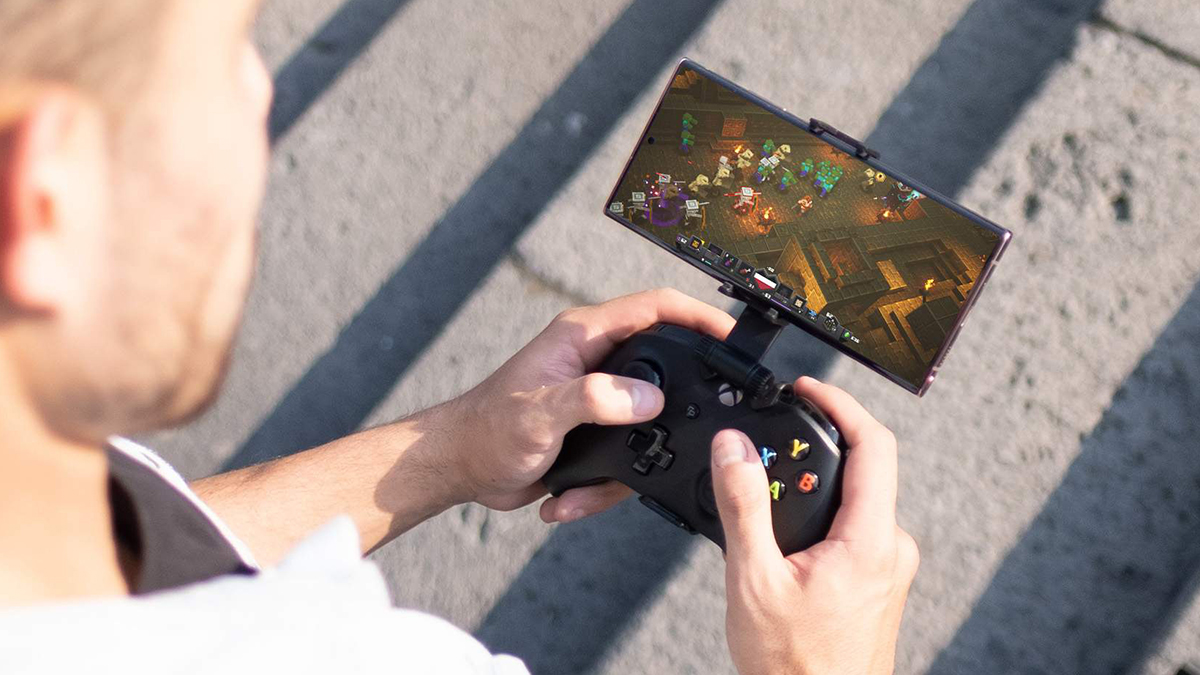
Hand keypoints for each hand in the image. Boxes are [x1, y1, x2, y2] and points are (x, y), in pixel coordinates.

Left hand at [450, 288, 735, 517]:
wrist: (459, 466)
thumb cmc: (486, 428)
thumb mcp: (540, 411)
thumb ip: (594, 398)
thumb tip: (648, 399)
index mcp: (583, 337)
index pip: (654, 308)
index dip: (697, 316)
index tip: (731, 337)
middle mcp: (594, 362)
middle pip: (662, 368)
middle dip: (675, 405)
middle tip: (692, 428)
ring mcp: (597, 398)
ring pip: (646, 424)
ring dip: (627, 465)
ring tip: (583, 484)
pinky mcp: (593, 432)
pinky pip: (623, 459)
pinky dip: (600, 487)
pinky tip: (565, 497)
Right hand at [711, 377, 918, 674]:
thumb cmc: (793, 667)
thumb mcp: (753, 578)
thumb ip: (743, 505)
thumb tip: (734, 447)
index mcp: (870, 541)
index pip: (874, 445)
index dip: (840, 404)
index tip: (807, 389)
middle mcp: (891, 550)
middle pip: (866, 468)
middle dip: (817, 445)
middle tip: (771, 440)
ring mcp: (888, 568)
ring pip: (858, 501)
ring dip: (816, 484)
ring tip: (768, 493)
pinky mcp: (879, 584)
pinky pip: (855, 529)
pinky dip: (821, 515)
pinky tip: (783, 539)